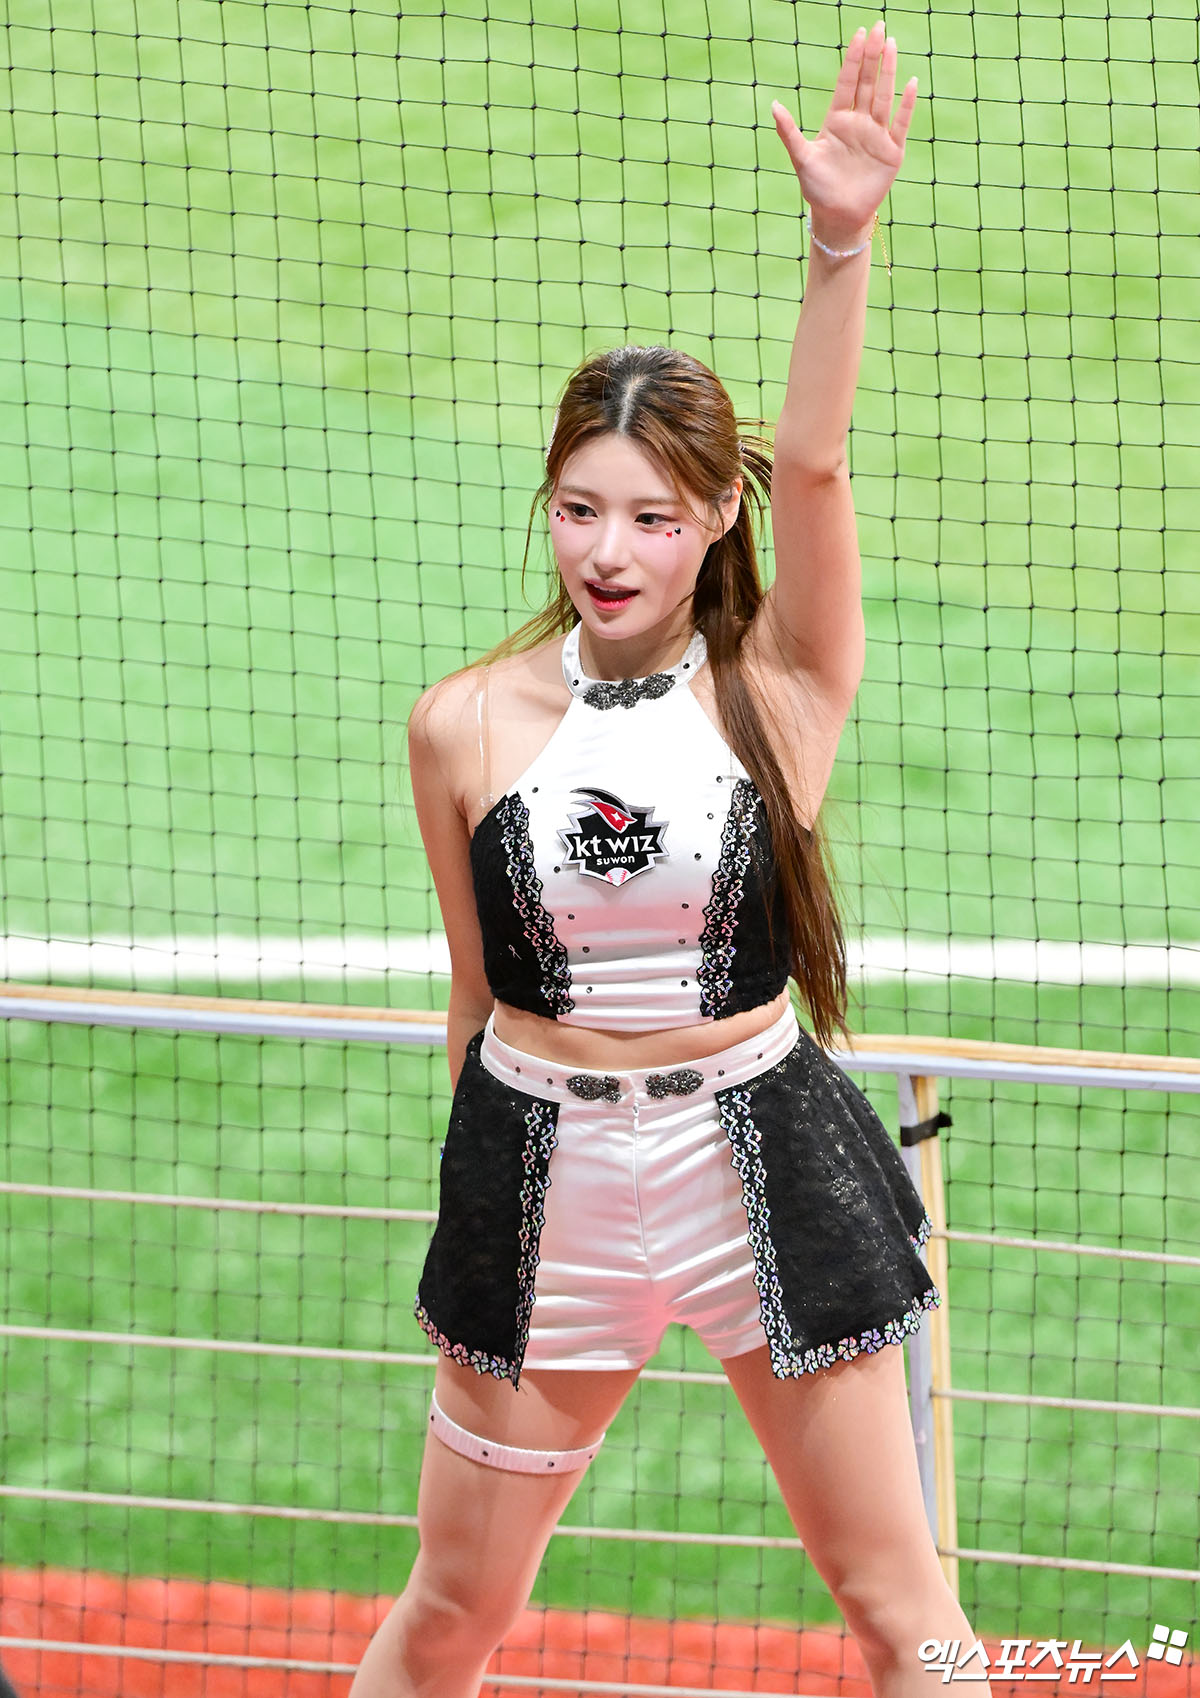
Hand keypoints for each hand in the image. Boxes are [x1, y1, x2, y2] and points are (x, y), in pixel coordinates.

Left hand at [772, 21, 917, 248]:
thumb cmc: (817, 189)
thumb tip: (773, 105)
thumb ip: (789, 131)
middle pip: (868, 83)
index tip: (859, 34)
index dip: (853, 59)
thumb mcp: (801, 158)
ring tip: (893, 44)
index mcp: (837, 121)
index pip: (847, 83)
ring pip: (884, 97)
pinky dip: (906, 105)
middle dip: (873, 55)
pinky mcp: (891, 152)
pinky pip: (900, 124)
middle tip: (880, 27)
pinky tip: (911, 83)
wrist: (838, 217)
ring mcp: (876, 136)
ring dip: (889, 72)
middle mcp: (859, 123)